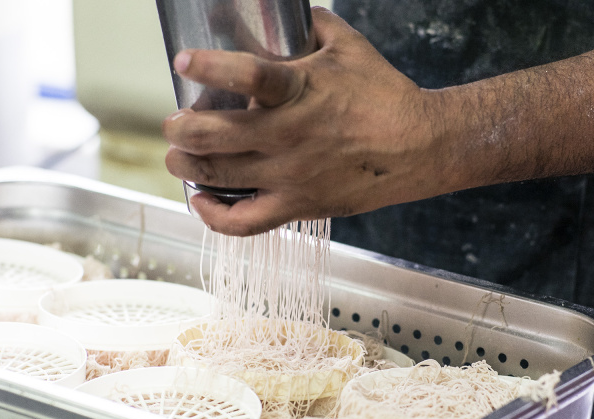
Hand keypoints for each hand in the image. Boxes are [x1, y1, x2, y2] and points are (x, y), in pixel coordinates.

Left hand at [162, 8, 447, 235]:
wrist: (420, 147)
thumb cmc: (386, 96)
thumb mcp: (349, 46)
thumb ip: (312, 26)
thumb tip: (289, 11)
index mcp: (301, 92)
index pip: (248, 77)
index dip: (210, 68)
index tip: (183, 63)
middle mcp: (290, 137)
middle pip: (216, 137)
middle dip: (180, 129)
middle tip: (173, 122)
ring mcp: (291, 176)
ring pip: (220, 177)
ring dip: (186, 165)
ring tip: (177, 156)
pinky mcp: (298, 206)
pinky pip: (244, 224)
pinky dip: (214, 217)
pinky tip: (201, 201)